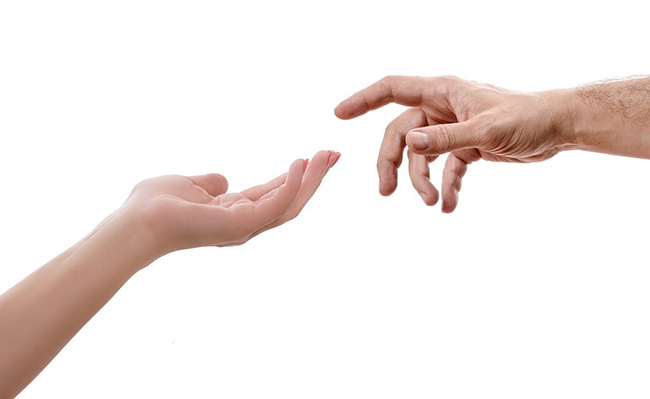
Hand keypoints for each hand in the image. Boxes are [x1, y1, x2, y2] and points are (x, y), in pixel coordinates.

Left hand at [123, 150, 339, 254]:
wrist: (136, 222)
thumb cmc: (154, 205)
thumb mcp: (189, 184)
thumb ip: (210, 183)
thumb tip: (222, 180)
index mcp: (235, 213)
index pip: (275, 194)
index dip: (297, 176)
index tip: (317, 156)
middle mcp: (245, 224)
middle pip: (291, 201)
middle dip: (314, 179)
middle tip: (335, 154)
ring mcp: (245, 227)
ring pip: (291, 205)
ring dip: (312, 180)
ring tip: (327, 155)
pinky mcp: (242, 225)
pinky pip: (277, 205)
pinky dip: (292, 185)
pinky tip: (300, 164)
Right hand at [335, 76, 573, 211]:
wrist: (558, 127)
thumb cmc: (527, 117)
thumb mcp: (487, 130)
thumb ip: (447, 138)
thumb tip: (409, 143)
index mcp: (443, 92)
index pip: (393, 89)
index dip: (364, 99)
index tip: (339, 113)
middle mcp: (442, 108)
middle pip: (401, 133)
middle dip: (392, 163)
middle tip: (386, 191)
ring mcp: (452, 128)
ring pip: (421, 155)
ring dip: (421, 180)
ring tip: (432, 202)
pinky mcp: (466, 146)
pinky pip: (446, 168)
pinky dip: (446, 186)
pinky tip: (450, 206)